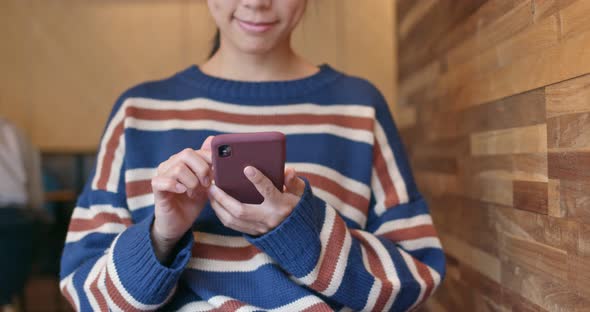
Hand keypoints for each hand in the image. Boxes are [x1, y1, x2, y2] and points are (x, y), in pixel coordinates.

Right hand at [150, 136, 212, 262]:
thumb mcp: (207, 184)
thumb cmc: (192, 202)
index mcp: (184, 160)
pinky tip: (183, 192)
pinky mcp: (156, 188)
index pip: (198, 151)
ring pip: (179, 168)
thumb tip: (212, 140)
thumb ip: (210, 165)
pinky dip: (175, 186)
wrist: (179, 223)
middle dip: (202, 170)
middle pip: (187, 154)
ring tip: (194, 193)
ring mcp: (162, 174)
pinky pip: (163, 181)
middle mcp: (171, 164)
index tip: (217, 176)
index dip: (210, 162)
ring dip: (192, 182)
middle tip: (206, 185)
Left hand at [208, 166, 305, 235]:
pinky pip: (233, 225)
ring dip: (218, 206)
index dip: (258, 180)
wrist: (299, 233)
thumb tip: (288, 171)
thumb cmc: (297, 206)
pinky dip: (222, 214)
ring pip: (233, 220)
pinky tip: (216, 203)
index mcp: (281, 205)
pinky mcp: (253, 233)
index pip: (268, 191)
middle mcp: (269, 218)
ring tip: (211, 193)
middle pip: (241, 210)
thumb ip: (294, 181)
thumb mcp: (300, 193)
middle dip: (223, 198)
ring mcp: (260, 228)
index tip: (247, 168)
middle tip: (213, 185)